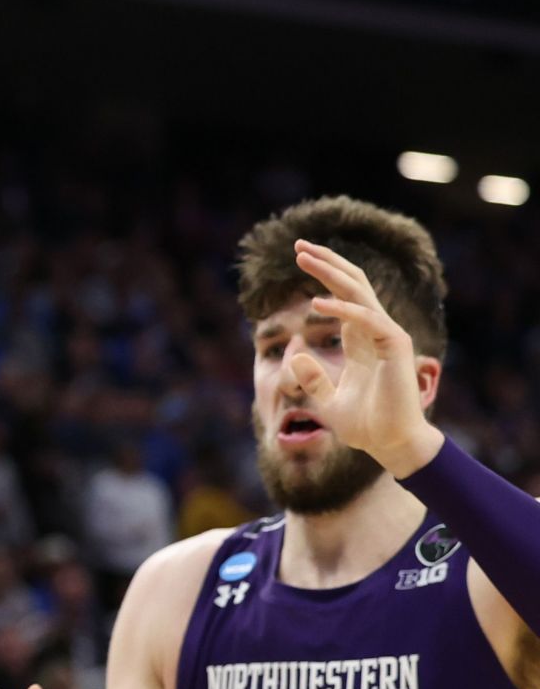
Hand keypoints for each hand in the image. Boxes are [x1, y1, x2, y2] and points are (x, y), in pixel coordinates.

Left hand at [289, 239, 442, 476]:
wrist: (390, 444)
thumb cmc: (365, 424)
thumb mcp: (327, 400)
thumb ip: (312, 378)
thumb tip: (294, 355)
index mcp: (359, 339)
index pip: (342, 295)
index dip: (323, 274)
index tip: (299, 257)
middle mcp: (374, 330)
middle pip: (351, 284)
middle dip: (325, 262)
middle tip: (298, 245)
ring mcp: (387, 335)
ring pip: (359, 292)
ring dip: (331, 272)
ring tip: (304, 258)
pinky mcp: (395, 346)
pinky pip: (366, 320)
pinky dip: (343, 310)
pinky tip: (317, 303)